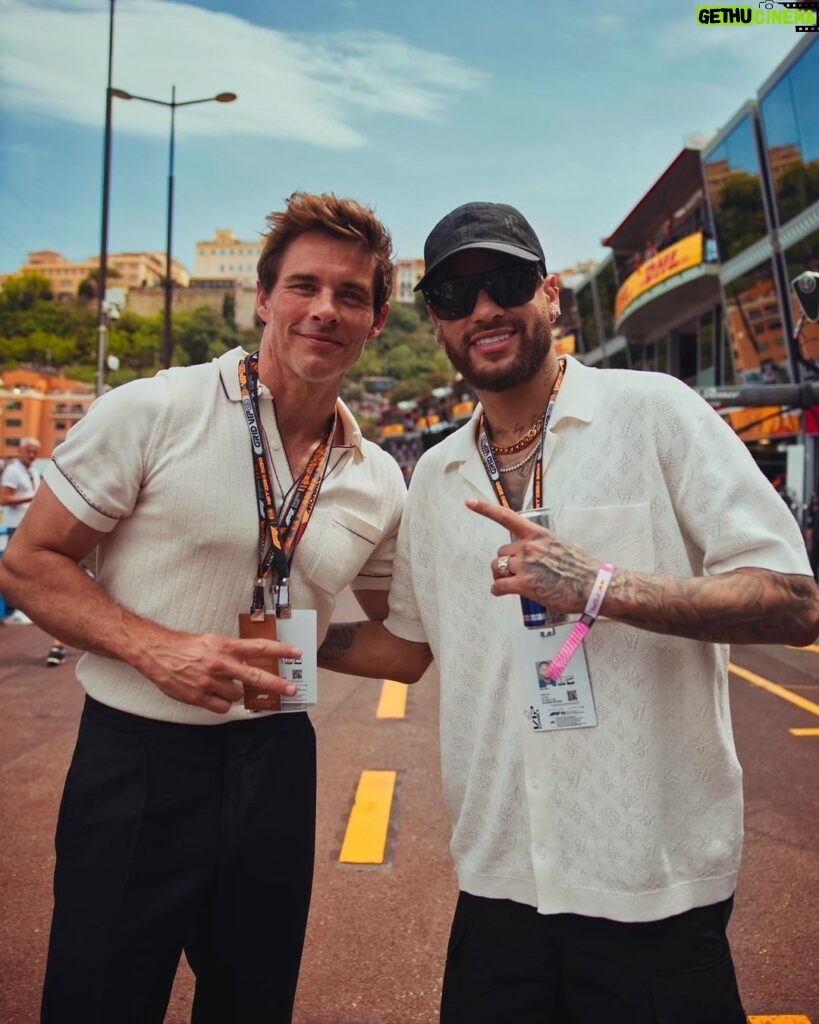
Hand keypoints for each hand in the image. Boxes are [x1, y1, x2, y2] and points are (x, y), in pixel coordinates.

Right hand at [132, 629, 302, 713]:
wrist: (157, 654)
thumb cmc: (186, 647)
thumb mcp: (212, 641)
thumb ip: (232, 651)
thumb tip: (252, 661)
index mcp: (225, 646)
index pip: (259, 647)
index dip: (281, 650)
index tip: (297, 653)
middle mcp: (221, 664)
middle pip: (256, 677)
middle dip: (277, 685)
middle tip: (292, 690)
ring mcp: (211, 682)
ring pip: (237, 695)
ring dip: (234, 691)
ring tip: (218, 683)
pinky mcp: (200, 697)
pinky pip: (223, 707)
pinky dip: (221, 703)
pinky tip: (211, 694)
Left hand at [466, 499, 597, 612]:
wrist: (594, 587)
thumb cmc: (584, 568)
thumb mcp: (564, 545)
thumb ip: (547, 545)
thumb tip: (541, 553)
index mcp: (538, 534)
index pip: (506, 517)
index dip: (485, 509)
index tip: (469, 502)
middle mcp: (529, 547)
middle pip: (501, 552)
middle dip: (506, 562)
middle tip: (517, 573)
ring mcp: (525, 566)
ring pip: (498, 569)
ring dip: (501, 576)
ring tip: (512, 583)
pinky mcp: (524, 586)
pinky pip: (499, 586)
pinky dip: (497, 590)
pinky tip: (502, 593)